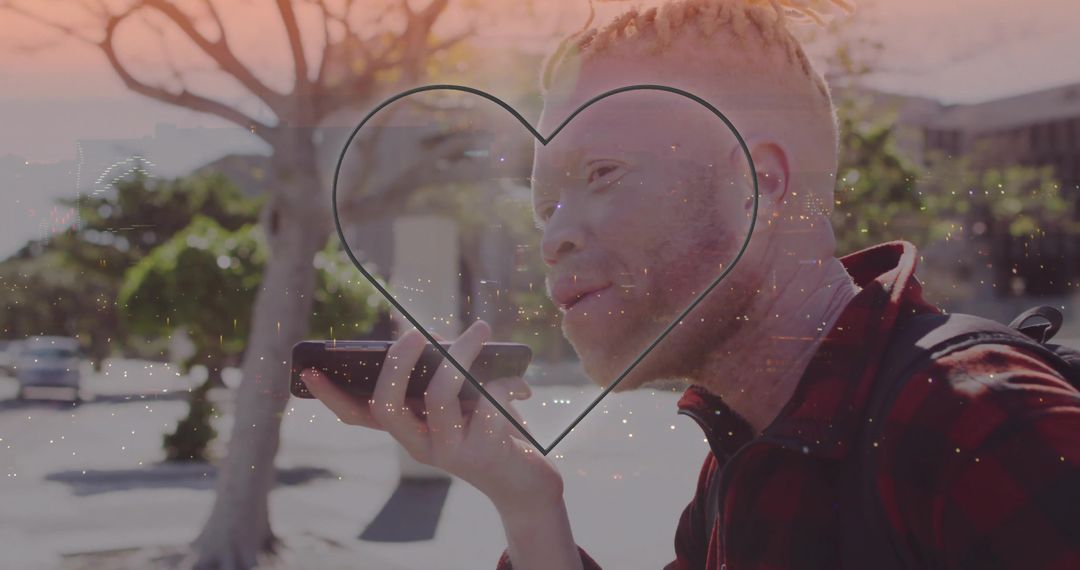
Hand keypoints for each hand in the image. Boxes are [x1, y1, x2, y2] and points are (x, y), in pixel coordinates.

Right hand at [301, 320, 564, 511]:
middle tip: (416, 332)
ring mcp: (448, 452)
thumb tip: (437, 340)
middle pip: (388, 405)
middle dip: (398, 362)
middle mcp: (419, 444)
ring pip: (440, 395)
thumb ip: (442, 372)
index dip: (332, 395)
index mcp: (407, 429)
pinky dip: (503, 382)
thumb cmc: (489, 428)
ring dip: (461, 354)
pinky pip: (488, 401)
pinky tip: (518, 385)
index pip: (358, 415)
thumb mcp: (462, 399)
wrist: (524, 479)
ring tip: (480, 329)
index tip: (309, 371)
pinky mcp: (483, 453)